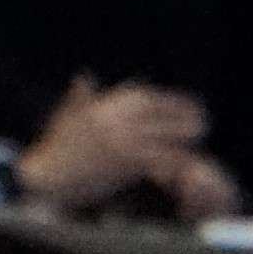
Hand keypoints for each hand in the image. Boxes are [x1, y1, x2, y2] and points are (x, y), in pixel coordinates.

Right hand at [17, 75, 225, 217]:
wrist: (48, 177)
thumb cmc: (55, 147)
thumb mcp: (67, 117)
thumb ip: (79, 97)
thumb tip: (84, 77)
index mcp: (103, 107)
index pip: (145, 97)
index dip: (170, 99)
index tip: (187, 103)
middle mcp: (114, 121)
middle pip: (159, 114)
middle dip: (184, 116)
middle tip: (204, 122)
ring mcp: (121, 142)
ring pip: (164, 137)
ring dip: (184, 140)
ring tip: (199, 141)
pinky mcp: (126, 165)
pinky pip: (159, 161)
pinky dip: (174, 162)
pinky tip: (186, 164)